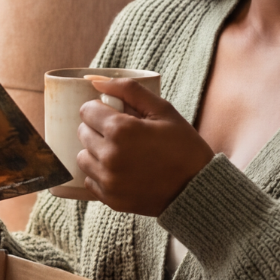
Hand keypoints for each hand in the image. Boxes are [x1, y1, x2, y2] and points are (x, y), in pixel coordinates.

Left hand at [76, 78, 211, 215]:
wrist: (196, 188)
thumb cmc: (183, 146)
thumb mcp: (162, 110)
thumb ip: (128, 90)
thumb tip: (95, 81)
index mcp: (121, 130)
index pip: (87, 110)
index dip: (101, 109)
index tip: (116, 115)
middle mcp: (109, 156)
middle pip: (83, 132)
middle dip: (98, 128)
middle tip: (122, 134)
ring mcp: (108, 180)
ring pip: (82, 157)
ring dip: (96, 151)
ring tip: (120, 152)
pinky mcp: (110, 198)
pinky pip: (89, 180)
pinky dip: (100, 173)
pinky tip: (120, 170)